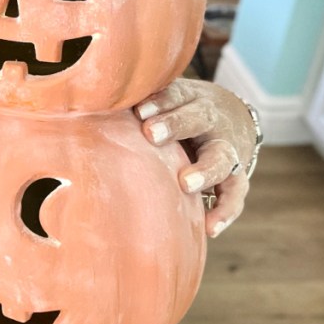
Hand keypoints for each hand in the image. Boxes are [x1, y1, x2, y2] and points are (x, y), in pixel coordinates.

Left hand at [134, 78, 256, 238]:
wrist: (233, 119)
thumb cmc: (180, 112)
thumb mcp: (166, 100)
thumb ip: (137, 106)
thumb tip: (88, 107)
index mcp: (190, 99)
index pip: (175, 95)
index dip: (158, 103)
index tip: (138, 111)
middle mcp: (211, 122)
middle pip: (197, 119)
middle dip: (175, 125)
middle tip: (151, 134)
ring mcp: (227, 150)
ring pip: (222, 159)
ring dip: (205, 171)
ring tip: (186, 184)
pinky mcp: (235, 177)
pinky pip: (234, 194)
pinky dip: (224, 211)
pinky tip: (210, 228)